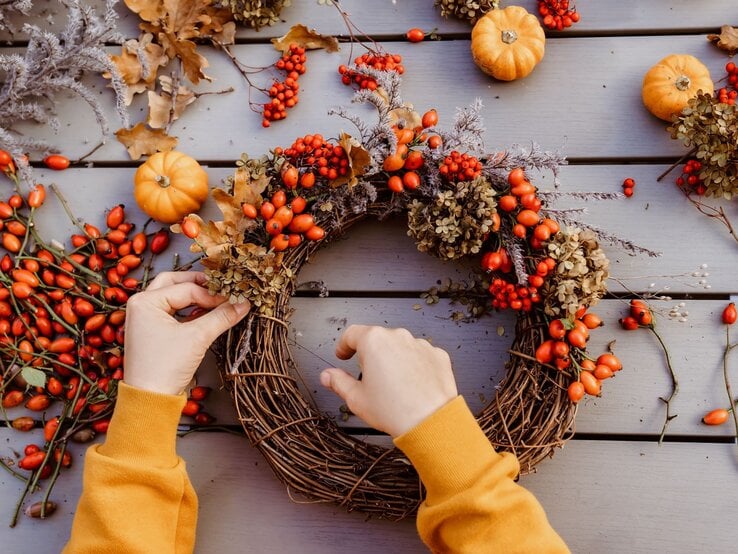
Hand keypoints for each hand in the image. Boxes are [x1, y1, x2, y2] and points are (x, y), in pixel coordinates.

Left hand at [123, 272, 250, 394]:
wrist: (149, 399)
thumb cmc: (166, 366)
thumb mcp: (197, 338)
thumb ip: (222, 317)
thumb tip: (244, 303)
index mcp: (145, 301)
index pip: (186, 289)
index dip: (212, 294)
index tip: (233, 300)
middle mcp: (141, 305)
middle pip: (174, 283)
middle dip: (198, 284)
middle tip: (220, 287)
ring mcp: (144, 318)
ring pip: (173, 296)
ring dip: (194, 296)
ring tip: (215, 301)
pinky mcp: (151, 331)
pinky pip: (172, 312)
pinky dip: (189, 311)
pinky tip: (206, 315)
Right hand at [320, 325, 457, 436]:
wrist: (430, 421)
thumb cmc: (393, 410)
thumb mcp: (356, 398)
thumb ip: (338, 382)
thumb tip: (327, 376)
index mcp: (374, 341)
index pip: (352, 334)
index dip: (343, 345)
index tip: (343, 354)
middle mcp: (398, 336)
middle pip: (377, 339)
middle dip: (370, 354)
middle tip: (368, 376)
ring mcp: (420, 344)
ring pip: (400, 346)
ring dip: (393, 358)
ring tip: (392, 384)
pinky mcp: (437, 355)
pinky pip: (420, 355)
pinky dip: (414, 365)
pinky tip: (411, 385)